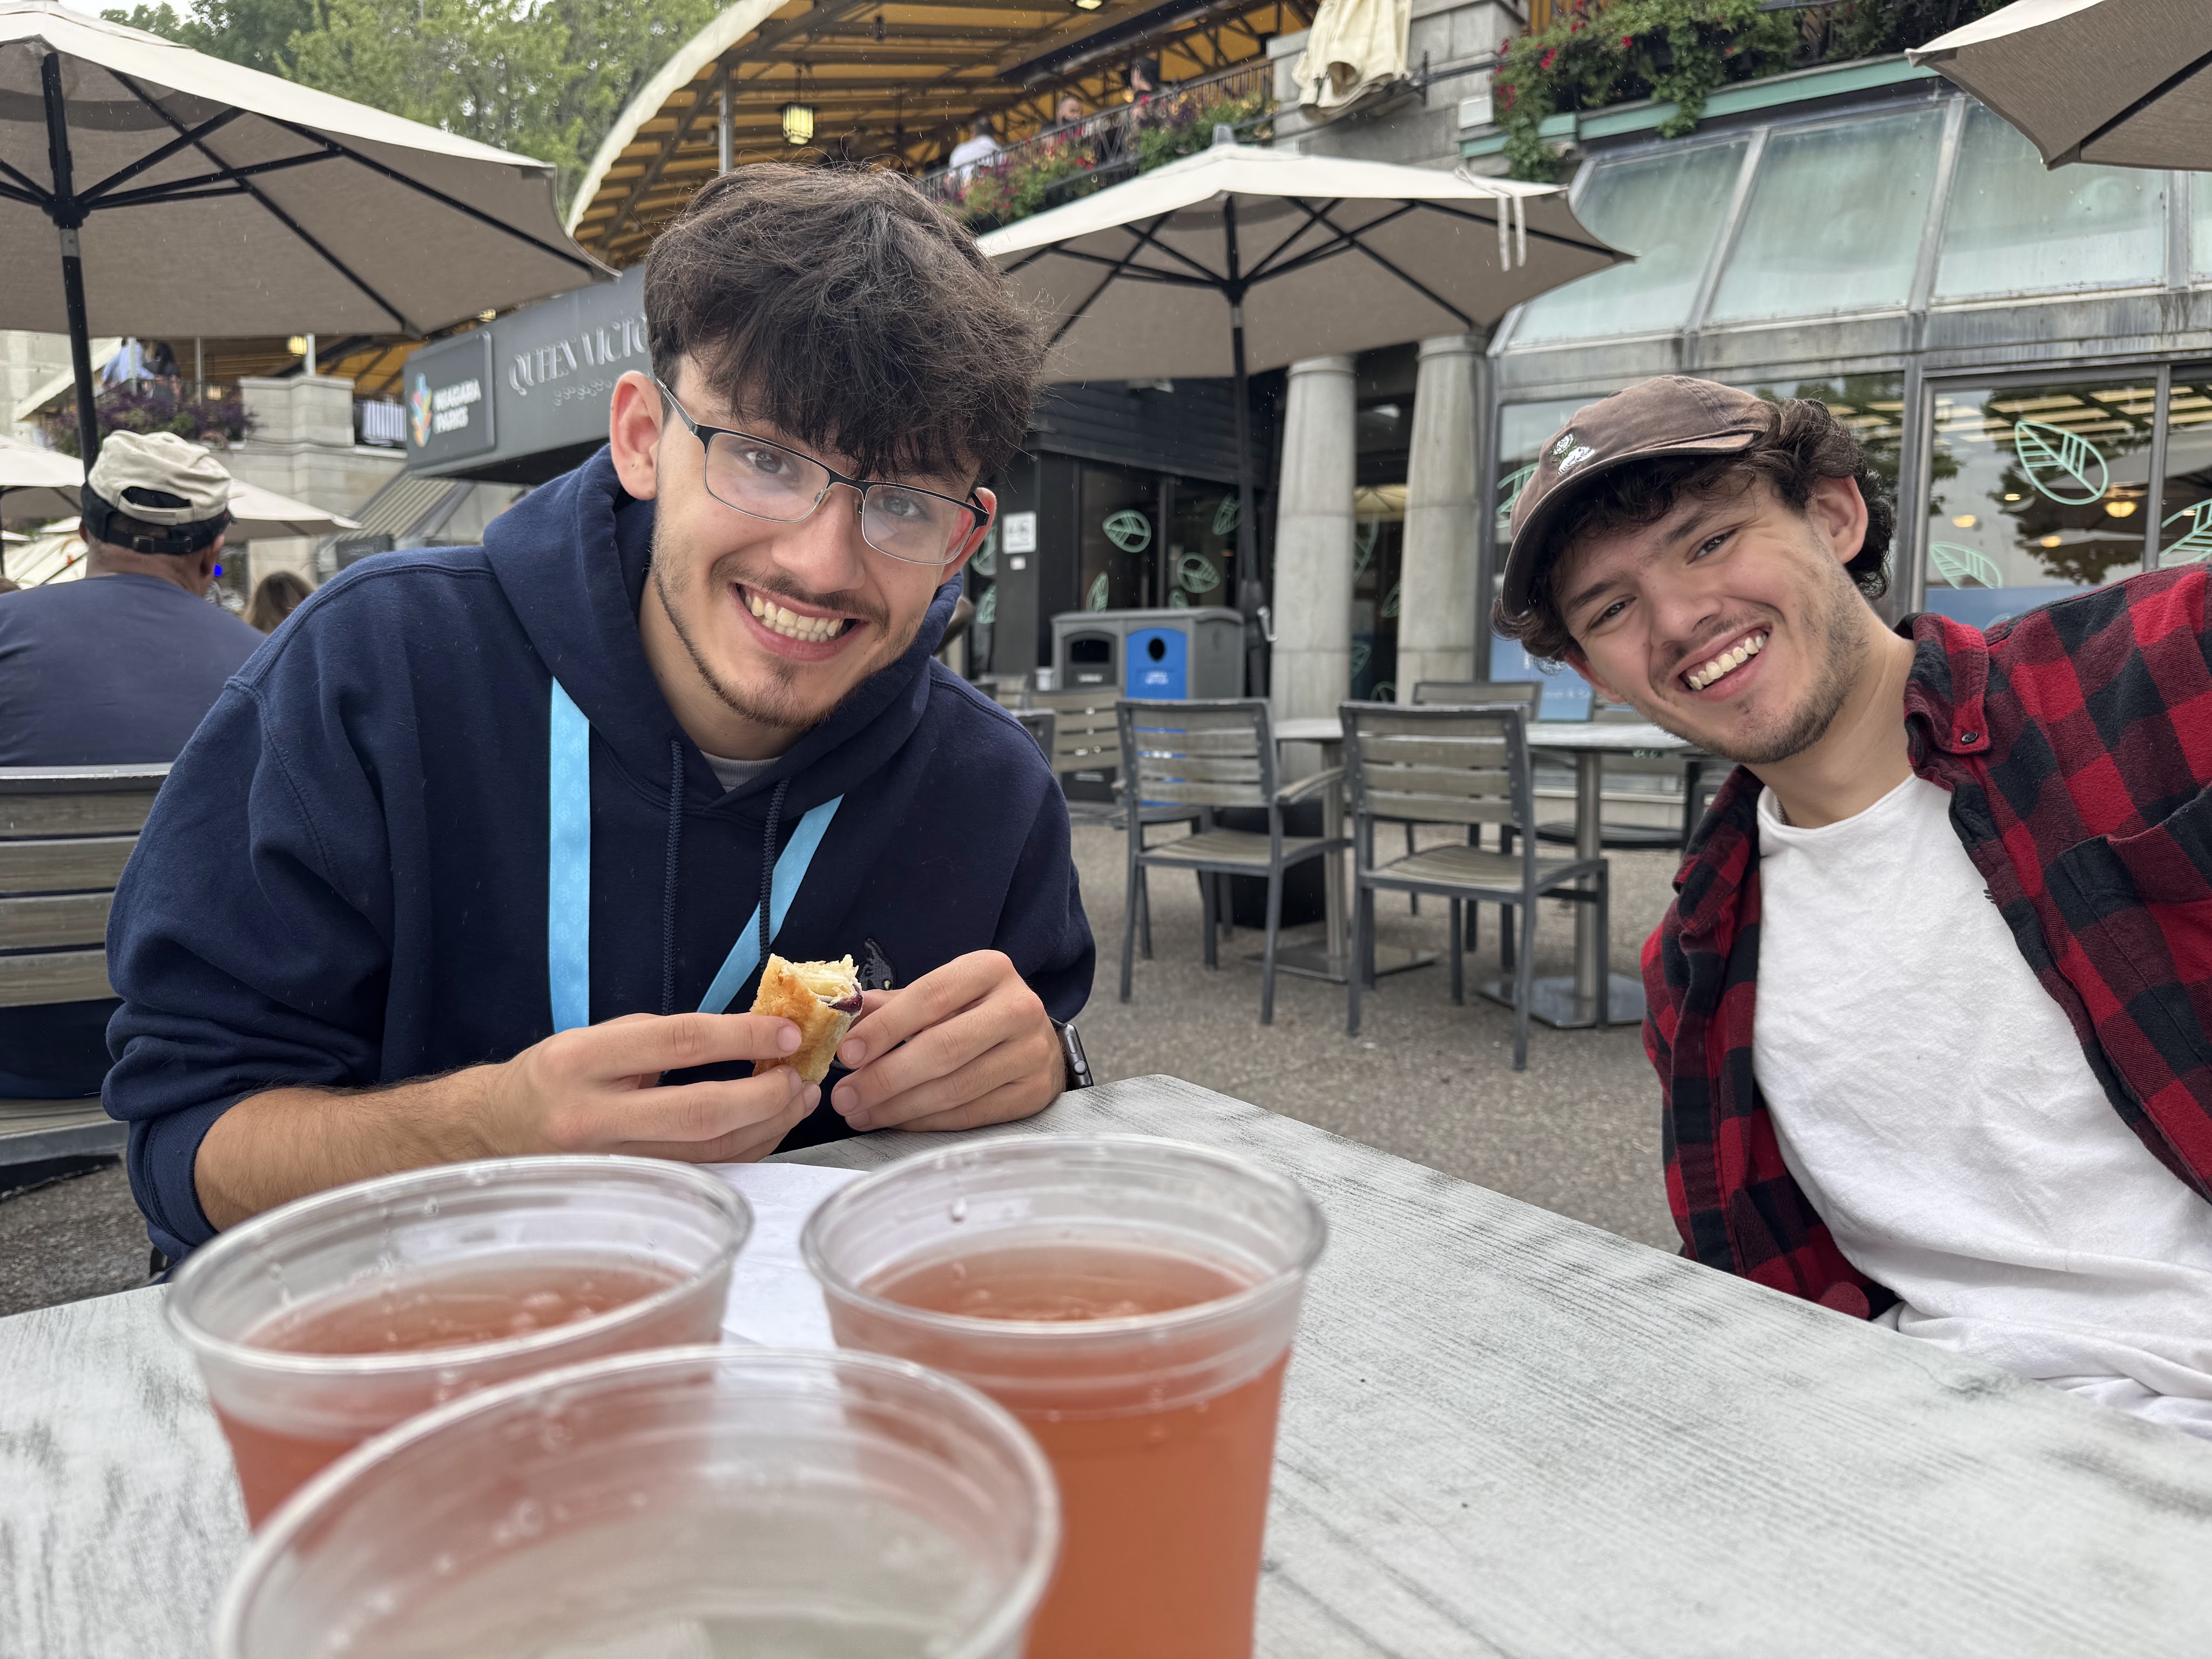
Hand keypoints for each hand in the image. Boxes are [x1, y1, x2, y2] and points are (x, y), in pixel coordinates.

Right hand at [483, 1012, 819, 1162]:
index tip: (788, 1032)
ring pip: (709, 1152)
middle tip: (801, 1076)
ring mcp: (609, 1165)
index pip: (678, 1043)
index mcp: (581, 1062)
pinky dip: (744, 1149)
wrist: (494, 1133)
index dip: (742, 1036)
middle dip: (765, 1095)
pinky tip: (767, 1127)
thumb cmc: (554, 1077)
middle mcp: (592, 1118)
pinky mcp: (627, 1192)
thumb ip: (663, 1037)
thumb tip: (748, 1034)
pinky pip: (701, 1172)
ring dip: (766, 1125)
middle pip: (701, 1113)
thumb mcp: (594, 1038)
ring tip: (797, 1099)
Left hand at [830, 950, 1060, 1133]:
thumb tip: (841, 1019)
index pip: (930, 997)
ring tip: (859, 1113)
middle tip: (845, 1097)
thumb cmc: (976, 1012)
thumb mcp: (943, 994)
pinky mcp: (1033, 1093)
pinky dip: (924, 1122)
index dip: (884, 1028)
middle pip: (942, 1048)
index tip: (847, 1054)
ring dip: (898, 1106)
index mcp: (990, 969)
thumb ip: (893, 1004)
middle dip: (885, 1077)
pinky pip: (969, 1115)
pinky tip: (894, 1121)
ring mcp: (1030, 1054)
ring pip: (954, 1089)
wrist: (1037, 1040)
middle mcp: (1018, 1008)